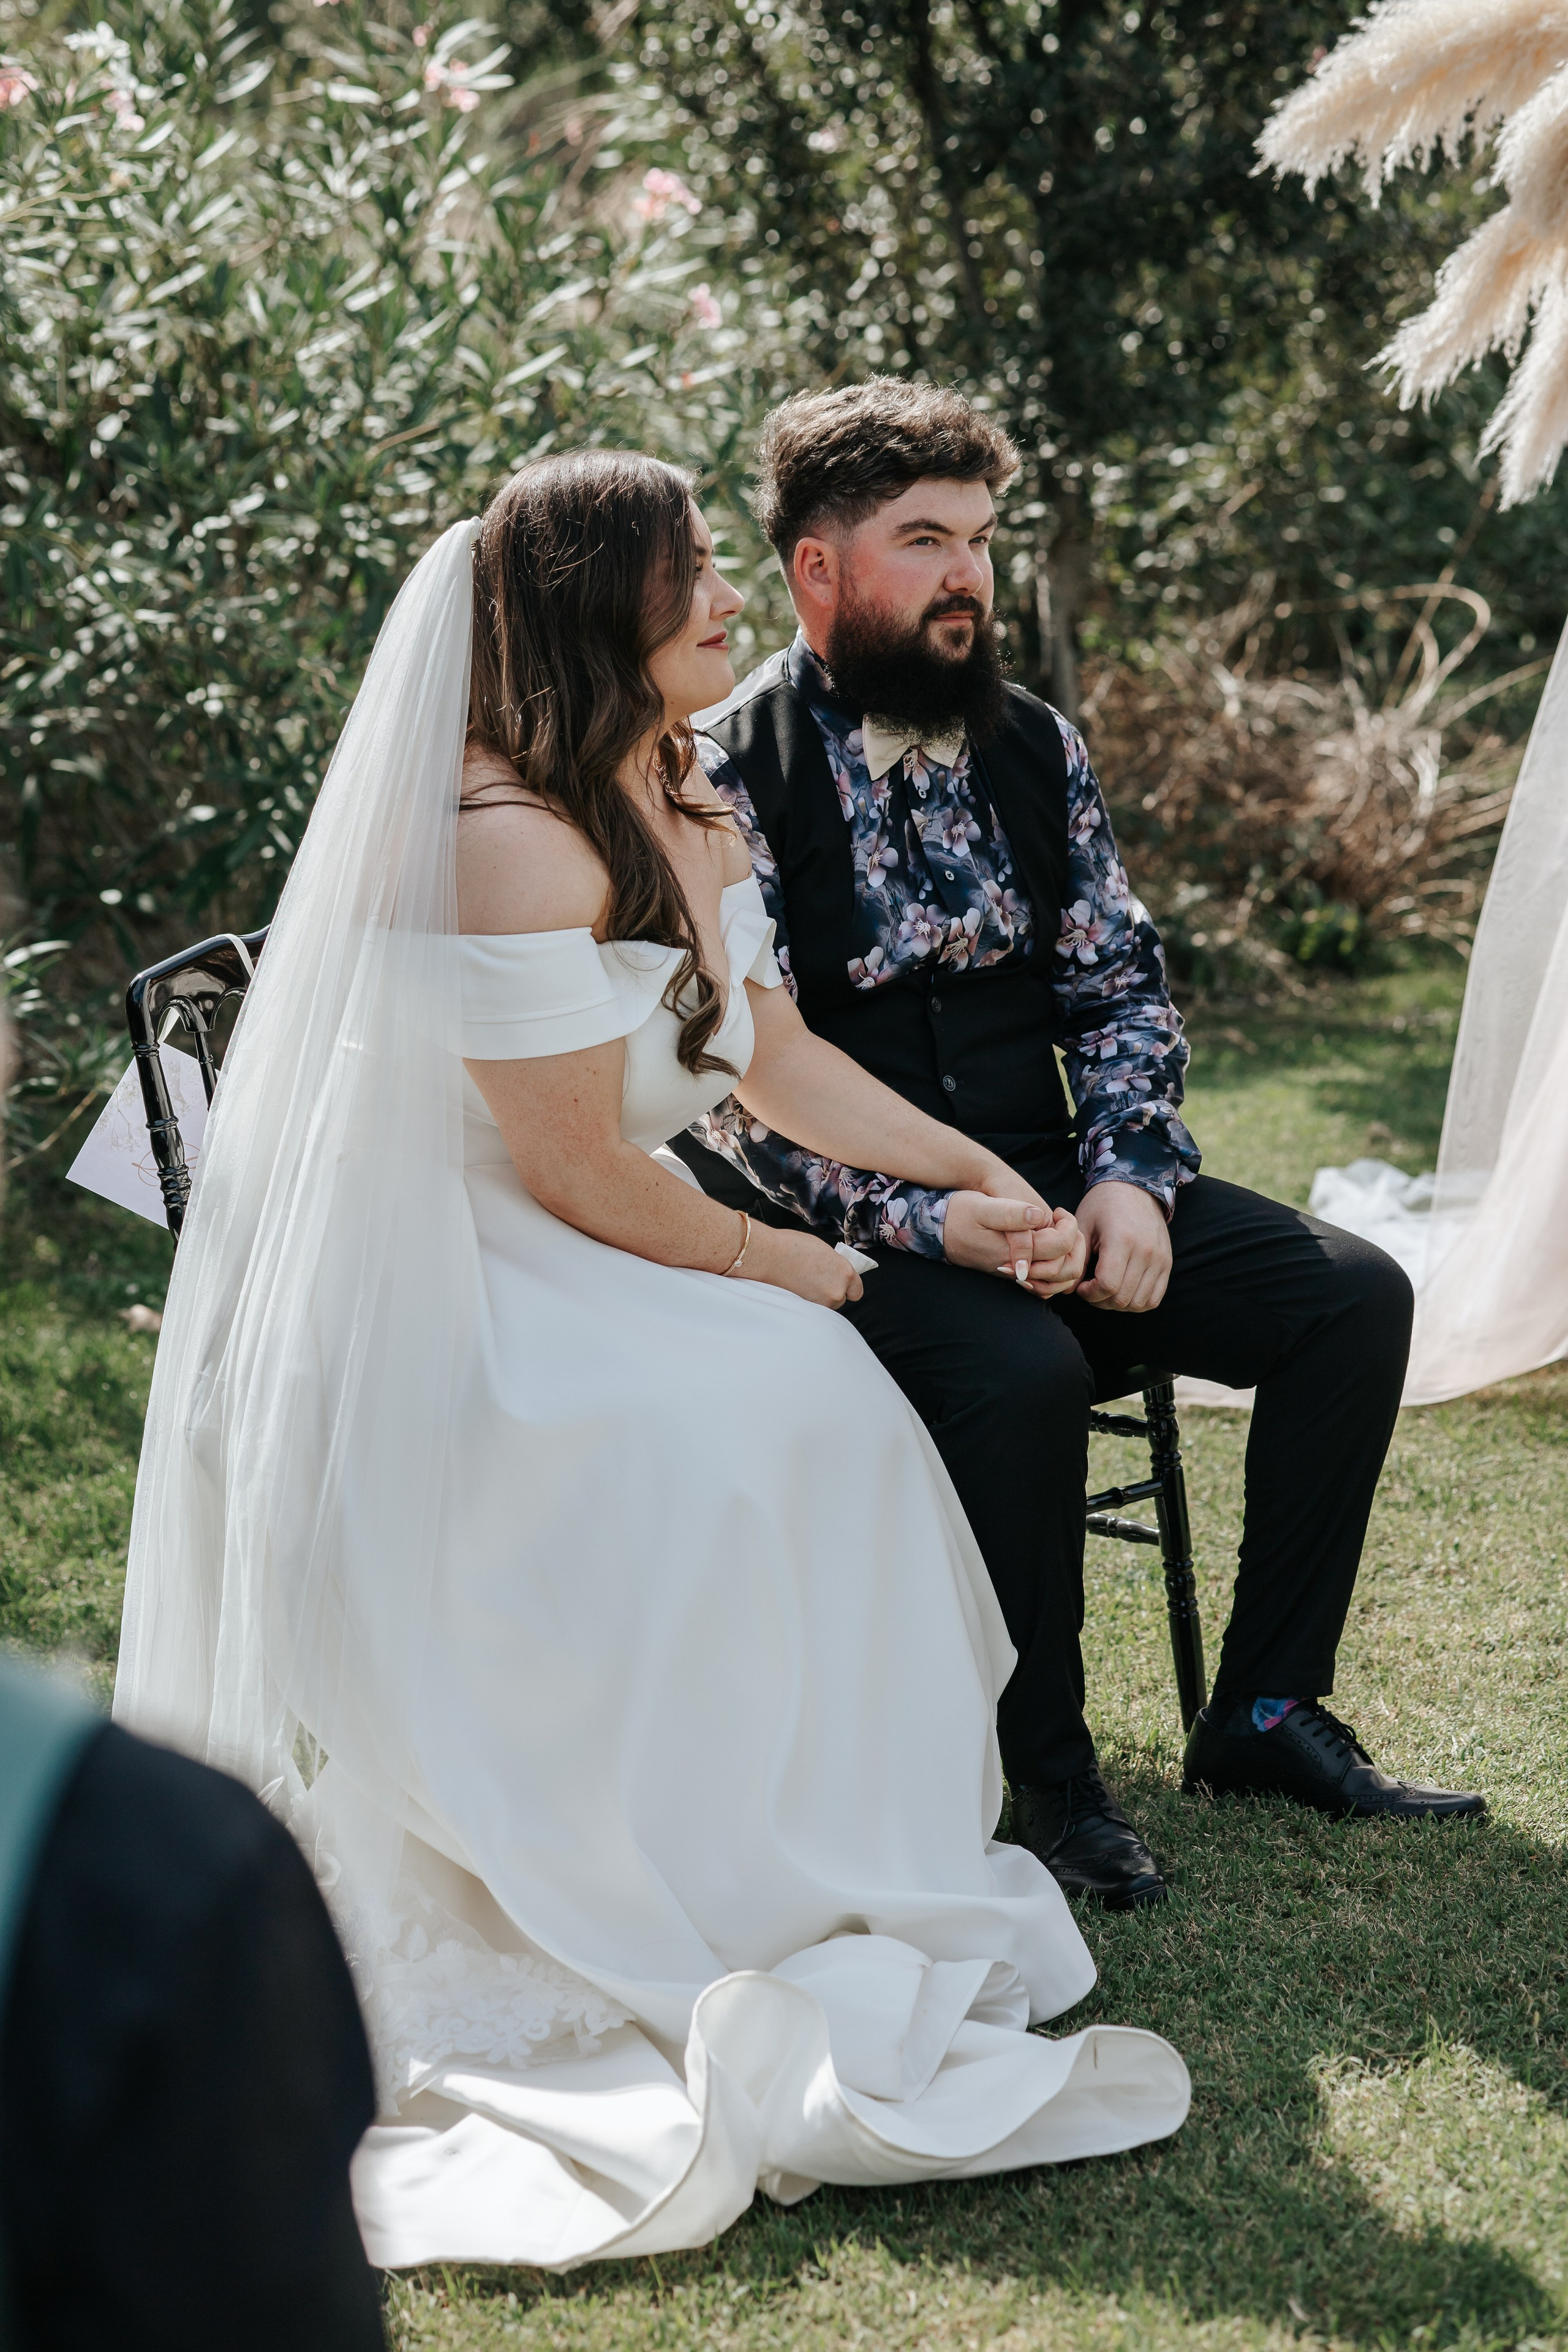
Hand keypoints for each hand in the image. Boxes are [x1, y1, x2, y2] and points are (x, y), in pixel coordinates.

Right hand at [744, 1223, 863, 1308]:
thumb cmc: (793, 1247)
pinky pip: (812, 1309)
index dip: (848, 1287)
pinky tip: (797, 1290)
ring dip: (819, 1298)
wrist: (768, 1256)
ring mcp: (821, 1304)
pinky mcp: (806, 1310)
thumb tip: (835, 1272)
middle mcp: (837, 1291)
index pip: (857, 1291)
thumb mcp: (823, 1251)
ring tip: (803, 1284)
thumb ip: (834, 1265)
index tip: (840, 1283)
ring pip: (825, 1305)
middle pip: (841, 1299)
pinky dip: (807, 1302)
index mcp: (845, 1273)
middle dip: (831, 1292)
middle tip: (816, 1280)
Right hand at [944, 1192, 1085, 1297]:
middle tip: (1067, 1223)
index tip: (1059, 1211)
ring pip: (1058, 1281)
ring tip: (1063, 1234)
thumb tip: (1037, 1216)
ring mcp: (1015, 1274)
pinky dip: (1055, 1268)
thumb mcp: (982, 1206)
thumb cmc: (958, 1214)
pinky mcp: (1012, 1273)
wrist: (935, 1230)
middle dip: (1076, 1245)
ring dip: (1069, 1258)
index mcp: (1015, 1251)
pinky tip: (1051, 1247)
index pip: (1060, 1247)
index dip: (1069, 1227)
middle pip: (1066, 1269)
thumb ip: (1010, 1213)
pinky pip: (1044, 1282)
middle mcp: (1018, 1269)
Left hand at [1075, 1181, 1170, 1312]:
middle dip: (1101, 1301)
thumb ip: (1077, 1260)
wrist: (1134, 1187)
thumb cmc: (1102, 1205)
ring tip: (1106, 1290)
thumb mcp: (1083, 1226)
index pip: (1108, 1285)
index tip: (1081, 1287)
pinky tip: (1123, 1291)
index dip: (1090, 1294)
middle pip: (1122, 1298)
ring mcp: (1160, 1259)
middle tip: (1090, 1290)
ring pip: (1139, 1303)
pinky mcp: (1167, 1263)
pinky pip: (1154, 1298)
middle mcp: (1145, 1251)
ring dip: (1118, 1304)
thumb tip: (1068, 1290)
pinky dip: (1137, 1302)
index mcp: (1122, 1240)